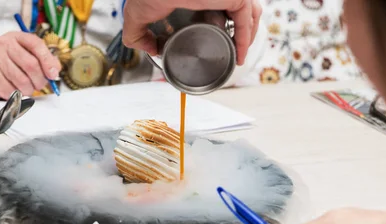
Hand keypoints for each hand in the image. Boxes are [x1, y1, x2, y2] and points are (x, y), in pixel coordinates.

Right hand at [0, 32, 60, 98]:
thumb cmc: (11, 66)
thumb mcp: (28, 57)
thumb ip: (45, 60)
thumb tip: (54, 71)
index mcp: (16, 37)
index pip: (36, 44)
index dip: (48, 61)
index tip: (53, 75)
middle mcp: (3, 44)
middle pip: (31, 65)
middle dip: (40, 80)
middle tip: (39, 85)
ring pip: (22, 81)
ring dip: (29, 90)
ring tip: (26, 89)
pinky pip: (11, 90)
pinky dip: (16, 95)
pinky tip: (13, 91)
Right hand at [122, 0, 261, 65]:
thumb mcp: (136, 16)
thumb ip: (137, 35)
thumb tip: (150, 50)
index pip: (217, 4)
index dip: (222, 26)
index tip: (216, 47)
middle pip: (239, 9)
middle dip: (239, 32)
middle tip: (232, 53)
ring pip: (249, 14)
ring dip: (246, 37)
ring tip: (239, 56)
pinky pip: (246, 20)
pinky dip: (244, 39)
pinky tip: (240, 55)